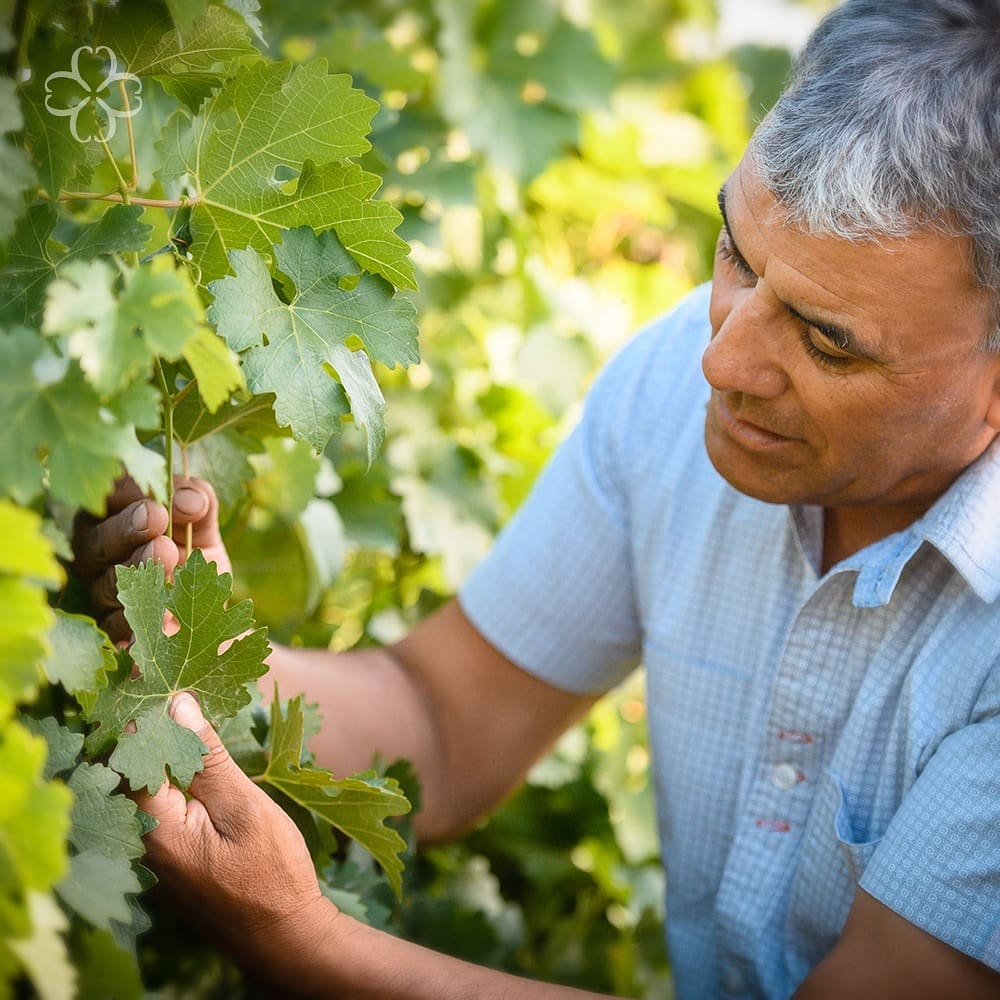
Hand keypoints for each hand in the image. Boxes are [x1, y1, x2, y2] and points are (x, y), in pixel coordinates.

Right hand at [72, 476, 230, 641]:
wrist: (212, 606)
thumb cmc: (197, 552)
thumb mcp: (203, 524)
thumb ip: (199, 502)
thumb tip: (190, 501)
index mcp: (114, 517)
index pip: (106, 497)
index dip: (125, 490)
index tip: (154, 493)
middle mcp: (98, 553)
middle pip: (96, 540)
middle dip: (127, 526)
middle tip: (156, 518)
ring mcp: (103, 593)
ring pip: (107, 584)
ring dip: (136, 567)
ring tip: (167, 554)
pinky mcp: (115, 631)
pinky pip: (118, 629)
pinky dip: (139, 624)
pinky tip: (161, 618)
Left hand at [135, 693, 339, 985]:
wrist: (283, 936)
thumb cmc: (271, 875)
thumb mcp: (245, 808)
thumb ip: (208, 757)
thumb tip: (178, 703)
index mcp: (154, 825)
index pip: (134, 745)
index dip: (146, 697)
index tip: (159, 656)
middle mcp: (141, 835)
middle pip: (134, 757)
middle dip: (154, 709)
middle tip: (176, 664)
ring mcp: (153, 845)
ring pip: (148, 773)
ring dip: (167, 733)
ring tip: (188, 689)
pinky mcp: (169, 847)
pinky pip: (161, 792)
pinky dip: (176, 760)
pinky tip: (198, 738)